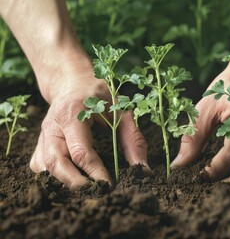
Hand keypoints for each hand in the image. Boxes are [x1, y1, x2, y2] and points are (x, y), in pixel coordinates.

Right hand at [30, 75, 150, 189]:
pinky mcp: (39, 141)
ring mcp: (43, 134)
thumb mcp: (121, 112)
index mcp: (72, 113)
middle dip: (75, 183)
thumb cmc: (99, 96)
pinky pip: (39, 165)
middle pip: (56, 163)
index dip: (95, 172)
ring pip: (44, 167)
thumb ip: (133, 140)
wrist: (73, 83)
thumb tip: (143, 172)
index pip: (81, 151)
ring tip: (85, 190)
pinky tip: (69, 180)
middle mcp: (52, 125)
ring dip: (62, 183)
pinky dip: (52, 177)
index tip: (110, 186)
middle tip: (96, 194)